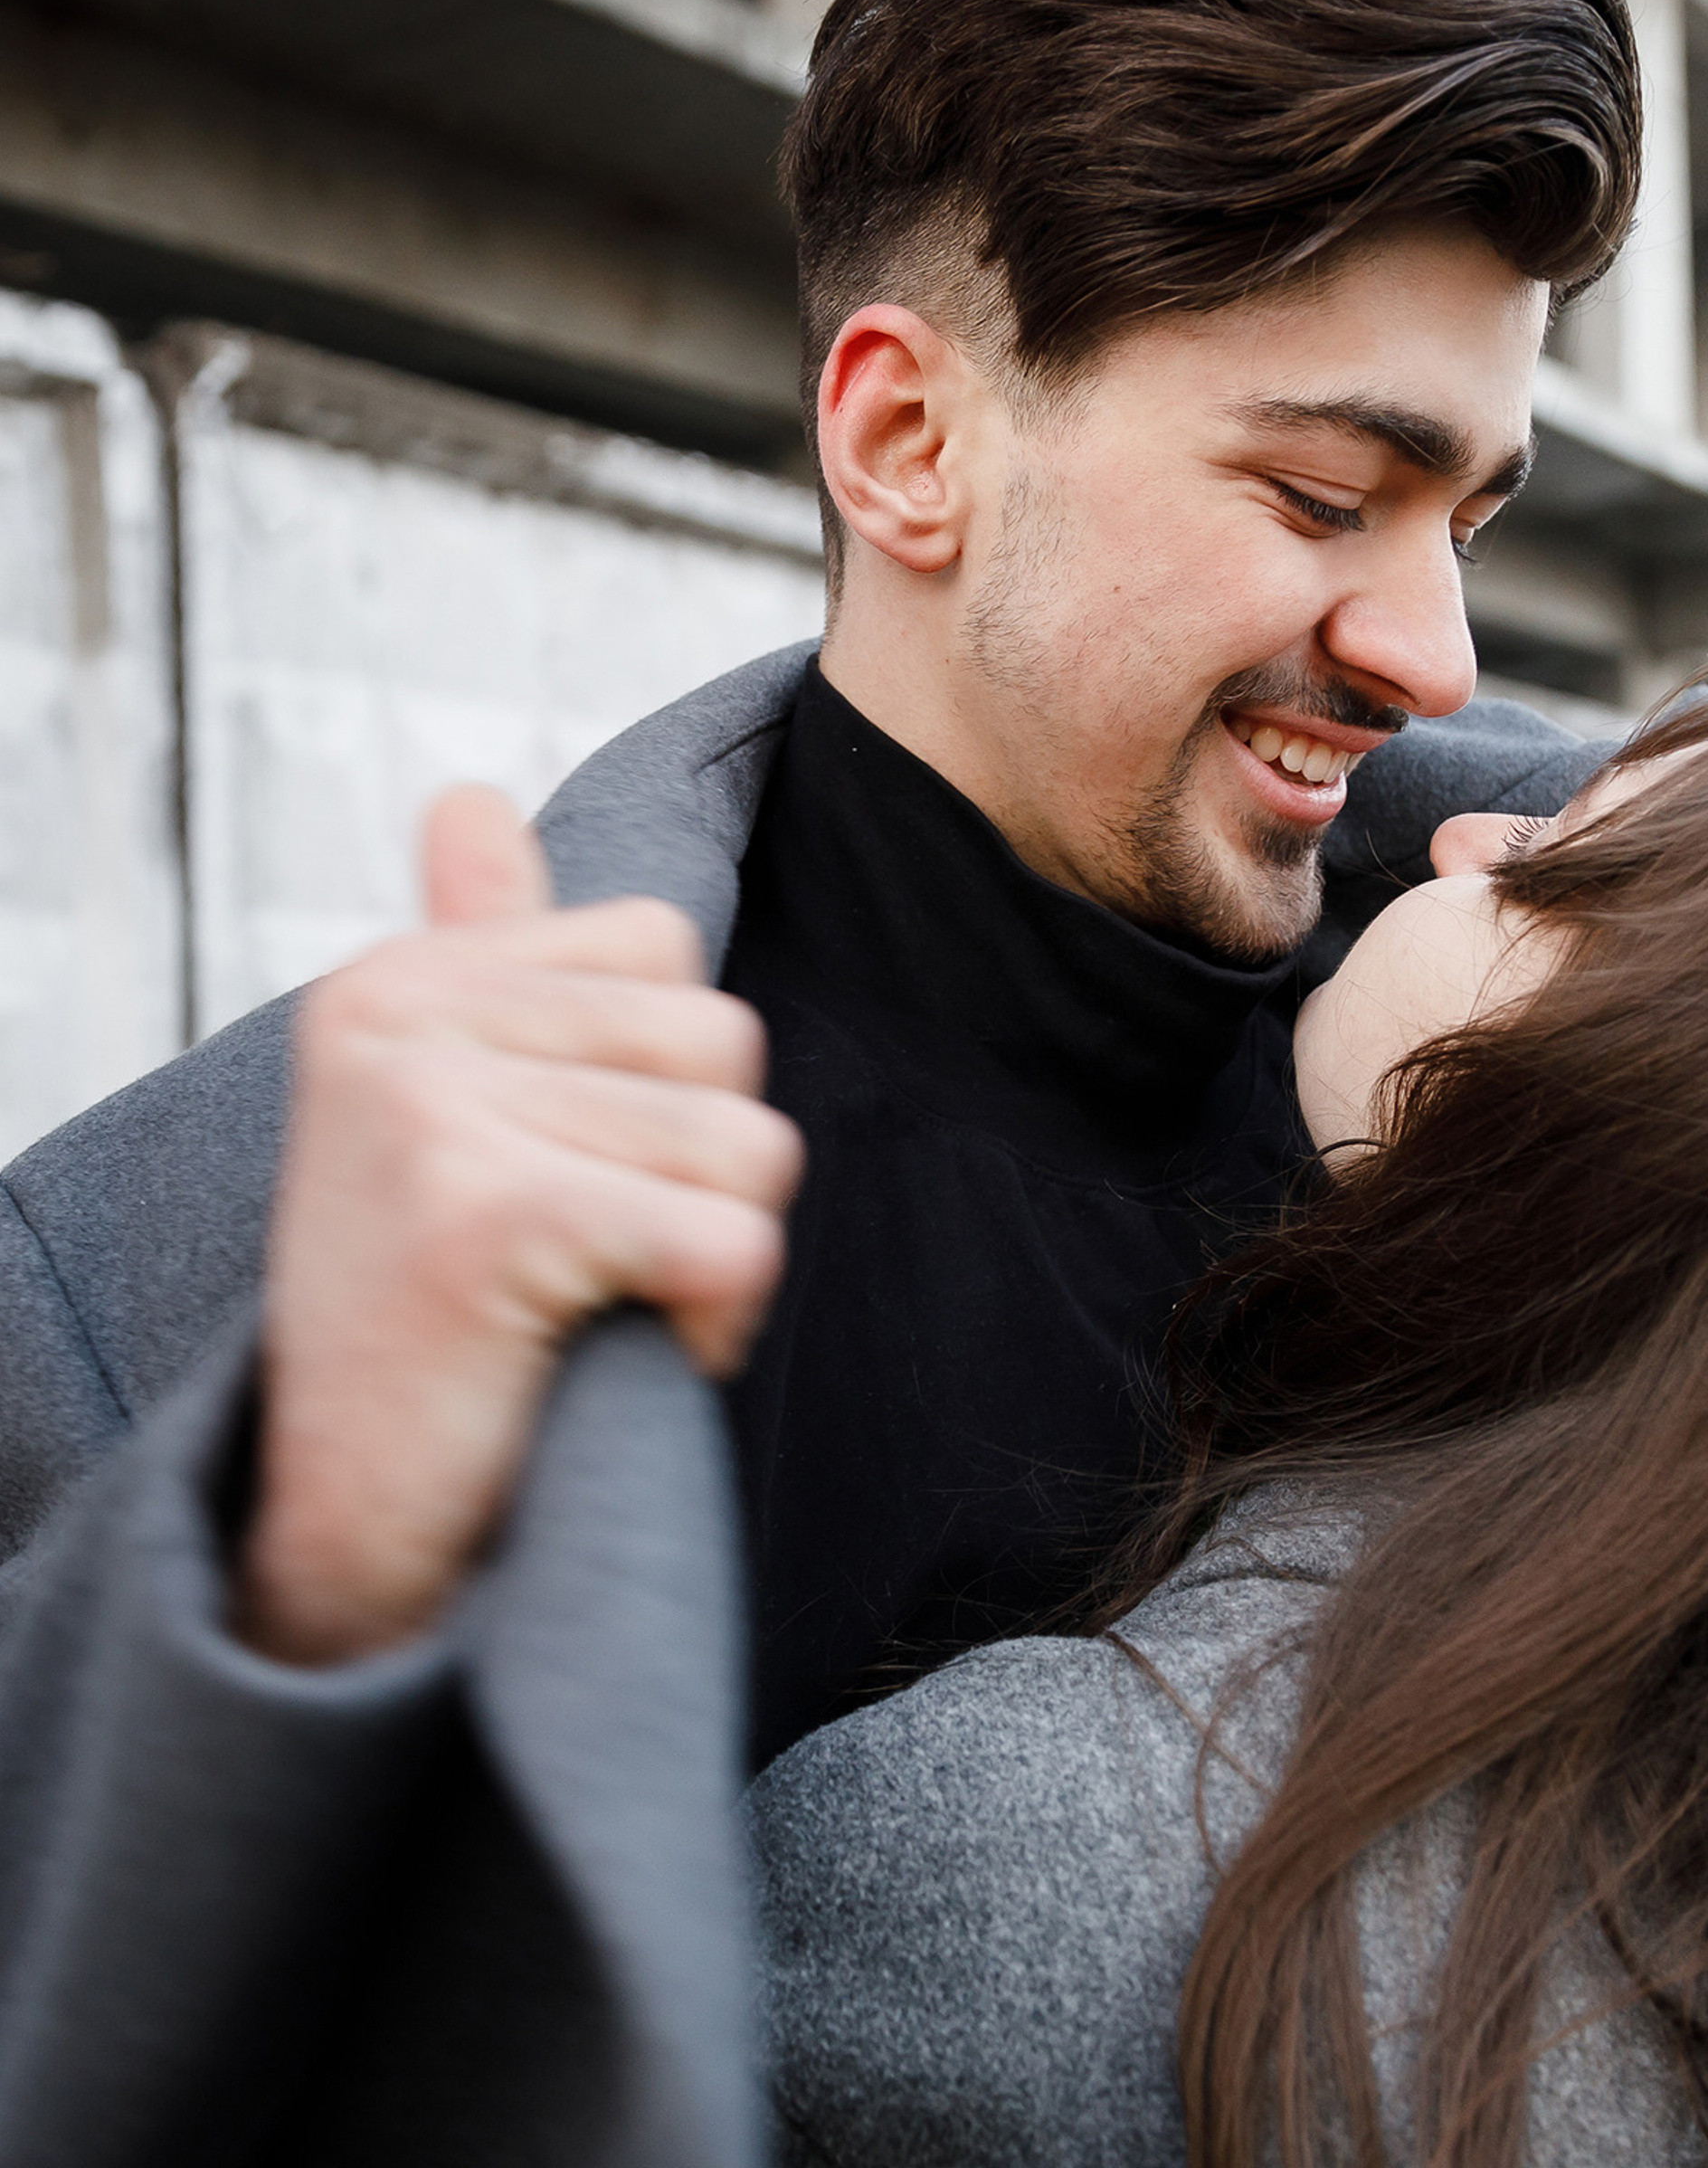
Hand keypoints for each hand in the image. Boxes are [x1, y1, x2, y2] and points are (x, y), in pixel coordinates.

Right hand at [239, 787, 802, 1665]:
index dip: (671, 1087)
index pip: (669, 946)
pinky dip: (714, 1321)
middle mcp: (402, 1015)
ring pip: (747, 1143)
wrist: (346, 1526)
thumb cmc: (431, 1315)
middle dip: (704, 1176)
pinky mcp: (483, 1213)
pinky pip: (730, 1236)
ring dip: (711, 1254)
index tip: (574, 1180)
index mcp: (405, 976)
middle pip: (726, 1040)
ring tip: (596, 1309)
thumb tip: (470, 797)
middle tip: (591, 1265)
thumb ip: (477, 946)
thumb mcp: (444, 1103)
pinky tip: (614, 1355)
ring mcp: (431, 1105)